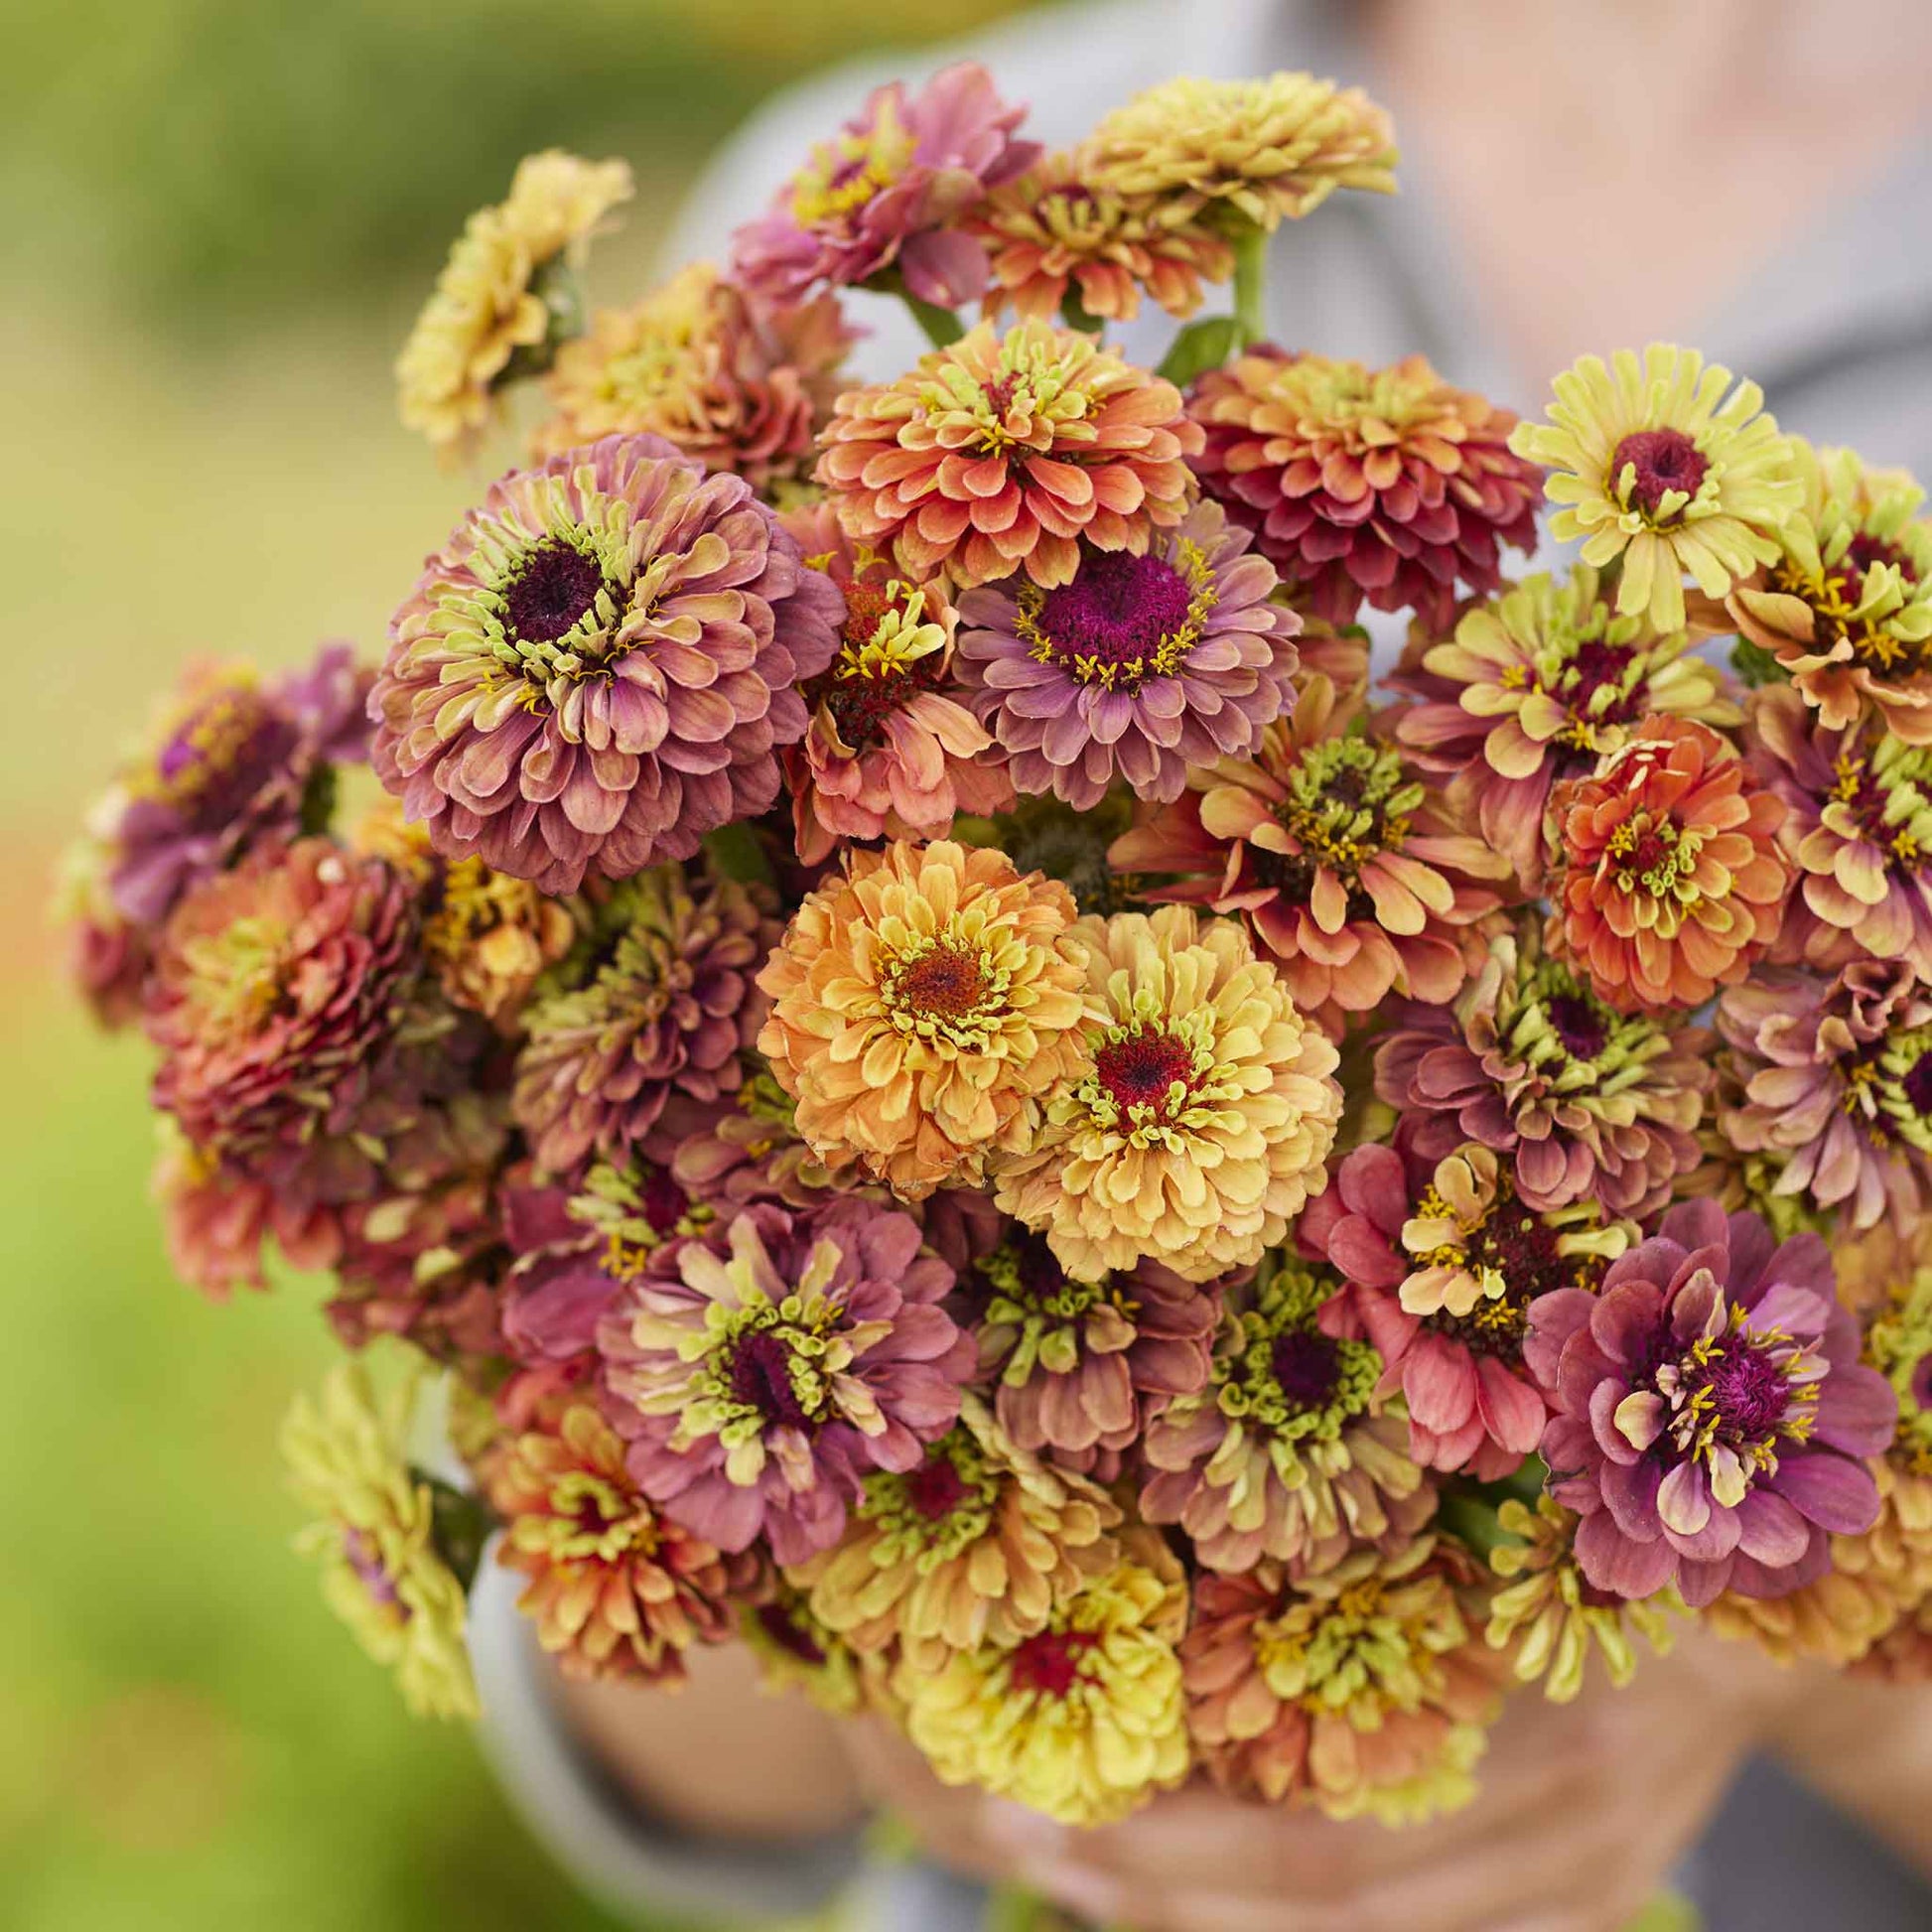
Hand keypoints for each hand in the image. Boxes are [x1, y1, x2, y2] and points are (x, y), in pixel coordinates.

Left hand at [838, 1630, 1789, 1931]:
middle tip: (1039, 1855)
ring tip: (1087, 1883)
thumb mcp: (1511, 1531)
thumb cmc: (1606, 1538)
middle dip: (1175, 1898)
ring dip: (1217, 1923)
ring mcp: (1587, 1889)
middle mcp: (1566, 1840)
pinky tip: (1205, 1898)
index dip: (1196, 1850)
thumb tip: (1203, 1564)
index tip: (1070, 1814)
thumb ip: (1390, 1572)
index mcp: (1542, 1740)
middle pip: (1340, 1919)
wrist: (1763, 1624)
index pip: (1335, 1847)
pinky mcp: (1592, 1907)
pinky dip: (1309, 1929)